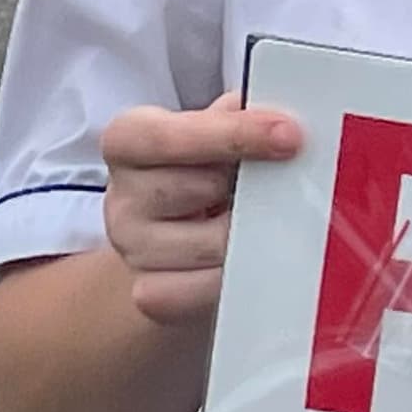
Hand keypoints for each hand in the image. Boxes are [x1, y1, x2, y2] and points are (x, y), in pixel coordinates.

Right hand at [99, 90, 303, 329]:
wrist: (182, 241)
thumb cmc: (207, 173)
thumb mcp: (218, 130)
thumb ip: (241, 116)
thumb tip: (286, 120)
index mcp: (128, 141)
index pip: (164, 136)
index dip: (231, 134)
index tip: (289, 135)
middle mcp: (122, 196)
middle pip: (200, 188)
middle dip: (252, 185)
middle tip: (275, 185)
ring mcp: (132, 249)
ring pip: (214, 242)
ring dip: (254, 232)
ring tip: (262, 222)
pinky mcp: (152, 295)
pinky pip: (209, 286)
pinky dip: (241, 273)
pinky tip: (248, 259)